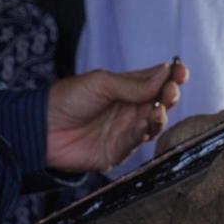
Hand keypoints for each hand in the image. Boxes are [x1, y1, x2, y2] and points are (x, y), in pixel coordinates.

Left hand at [46, 60, 188, 171]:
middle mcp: (130, 108)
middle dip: (169, 95)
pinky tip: (145, 126)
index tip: (180, 72)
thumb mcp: (101, 83)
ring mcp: (126, 130)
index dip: (171, 76)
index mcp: (127, 87)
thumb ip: (132, 84)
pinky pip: (138, 143)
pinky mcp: (118, 151)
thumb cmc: (68, 99)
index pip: (156, 80)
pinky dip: (144, 134)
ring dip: (160, 116)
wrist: (42, 129)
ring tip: (157, 110)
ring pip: (154, 124)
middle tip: (170, 91)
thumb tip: (164, 75)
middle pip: (161, 102)